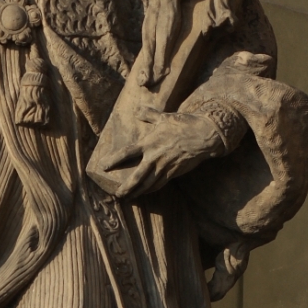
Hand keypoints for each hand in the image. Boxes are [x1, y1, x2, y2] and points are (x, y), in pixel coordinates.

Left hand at [107, 107, 223, 198]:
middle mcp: (154, 157)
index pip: (126, 153)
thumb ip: (149, 115)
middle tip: (117, 194)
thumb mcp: (164, 117)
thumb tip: (138, 110)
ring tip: (128, 197)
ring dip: (137, 192)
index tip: (103, 166)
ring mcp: (164, 167)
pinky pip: (160, 184)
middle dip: (126, 187)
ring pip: (148, 184)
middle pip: (136, 177)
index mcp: (149, 143)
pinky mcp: (174, 173)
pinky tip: (145, 192)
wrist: (203, 136)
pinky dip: (151, 189)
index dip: (114, 160)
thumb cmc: (183, 124)